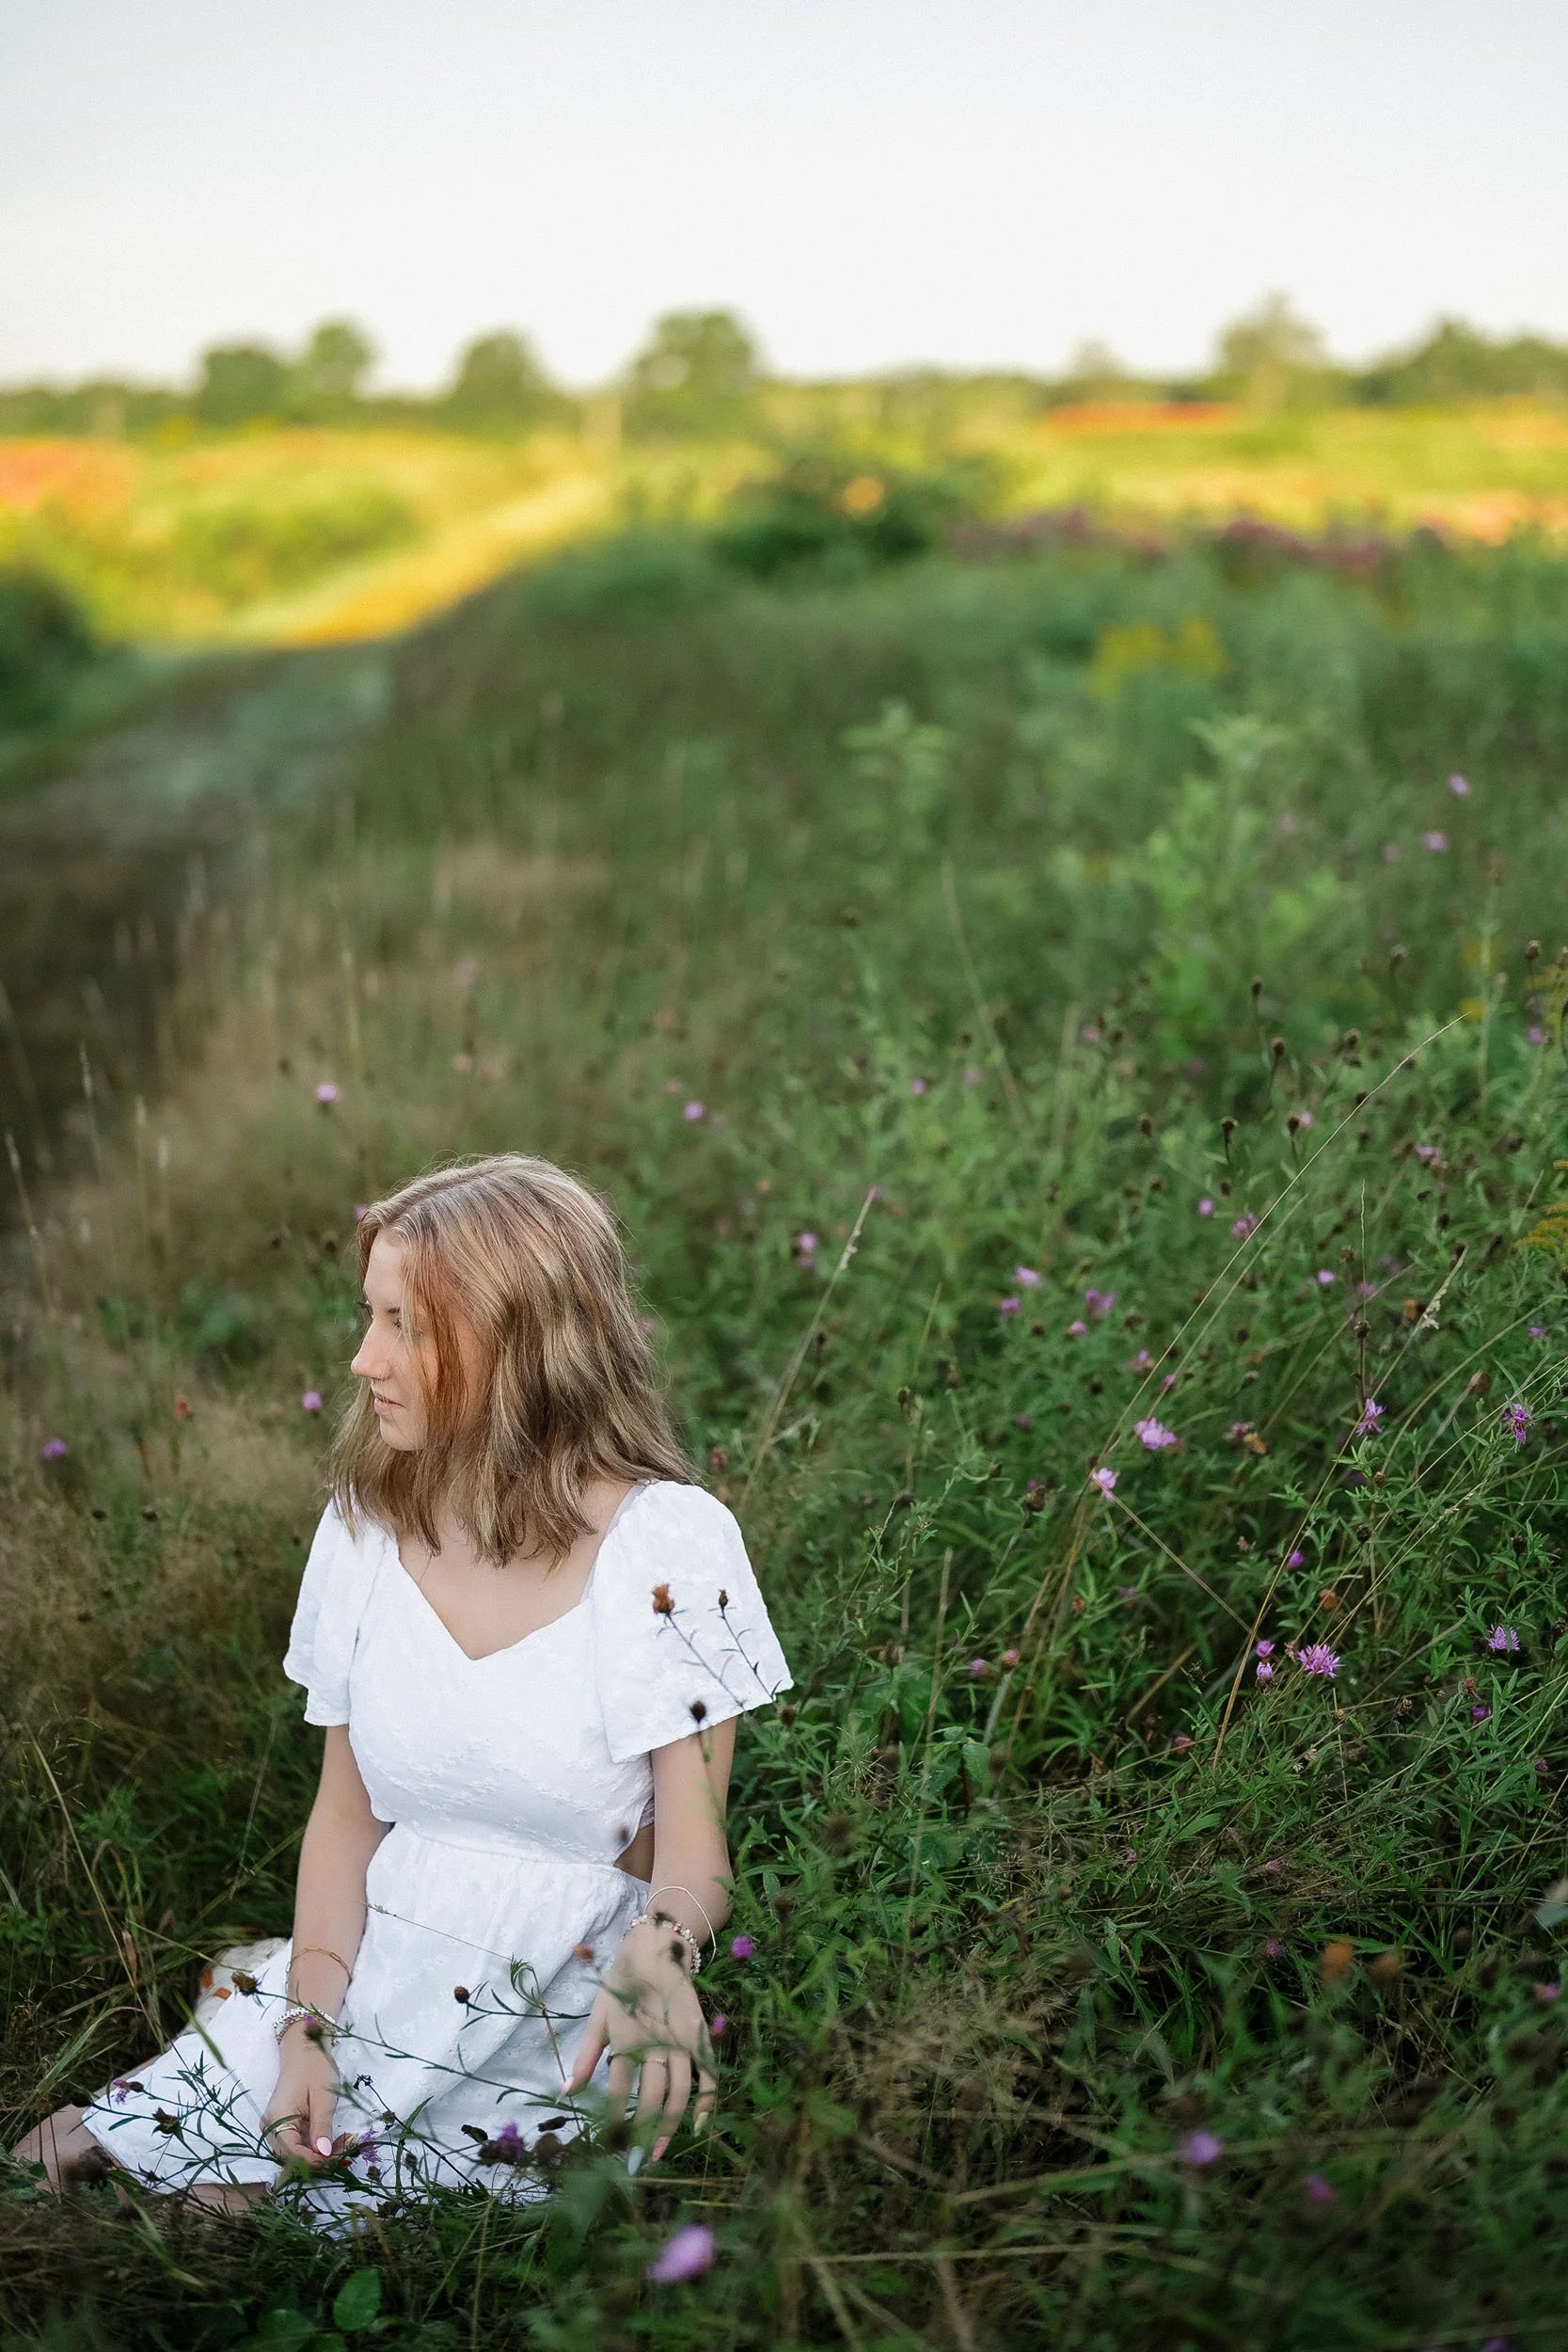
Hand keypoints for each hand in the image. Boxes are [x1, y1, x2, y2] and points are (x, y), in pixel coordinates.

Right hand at [261, 2029, 342, 2168]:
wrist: (304, 2050)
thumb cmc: (314, 2068)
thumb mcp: (323, 2097)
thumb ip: (322, 2127)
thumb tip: (323, 2154)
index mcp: (277, 2119)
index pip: (292, 2153)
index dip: (314, 2161)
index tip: (337, 2158)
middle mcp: (271, 2128)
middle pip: (293, 2156)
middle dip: (319, 2159)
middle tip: (345, 2149)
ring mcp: (276, 2128)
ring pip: (296, 2153)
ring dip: (319, 2154)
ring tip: (342, 2143)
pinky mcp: (284, 2126)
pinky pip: (298, 2143)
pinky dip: (315, 2145)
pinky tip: (332, 2140)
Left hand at [565, 1921, 716, 2162]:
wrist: (655, 1947)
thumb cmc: (621, 1982)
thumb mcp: (598, 2015)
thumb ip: (585, 2055)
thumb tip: (565, 2093)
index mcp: (625, 2039)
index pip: (617, 2090)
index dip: (613, 2121)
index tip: (609, 2149)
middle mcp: (654, 2044)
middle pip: (650, 2097)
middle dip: (643, 2132)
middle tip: (638, 2162)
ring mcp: (680, 2040)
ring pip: (679, 2091)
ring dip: (671, 2124)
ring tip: (661, 2151)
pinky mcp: (699, 2033)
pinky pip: (708, 2071)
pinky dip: (707, 2098)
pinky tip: (700, 2123)